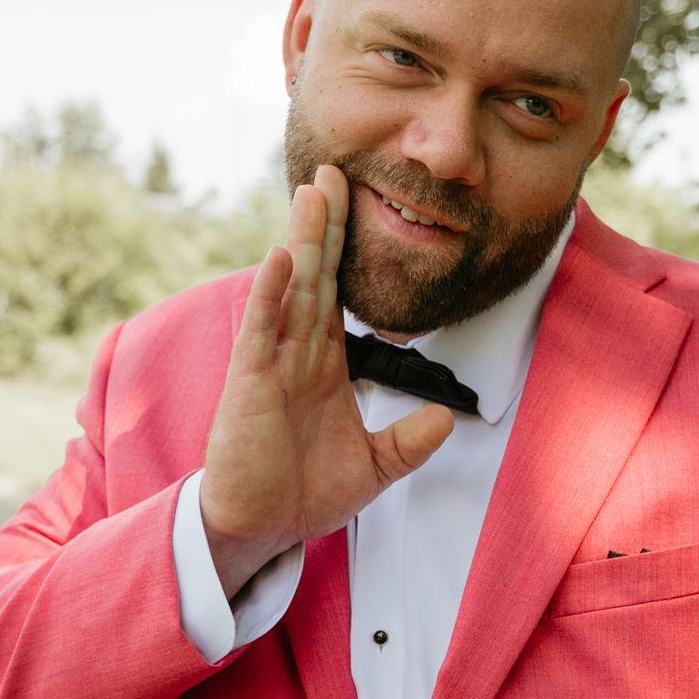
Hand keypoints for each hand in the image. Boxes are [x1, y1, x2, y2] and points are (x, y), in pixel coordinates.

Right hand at [199, 164, 456, 595]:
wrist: (262, 528)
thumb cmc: (305, 495)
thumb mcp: (375, 467)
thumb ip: (409, 441)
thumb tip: (447, 418)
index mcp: (325, 366)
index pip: (339, 296)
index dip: (348, 252)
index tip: (359, 206)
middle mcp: (298, 354)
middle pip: (317, 277)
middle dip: (326, 225)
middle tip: (335, 171)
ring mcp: (273, 363)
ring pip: (293, 290)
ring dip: (303, 241)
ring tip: (313, 191)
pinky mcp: (251, 383)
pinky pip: (263, 330)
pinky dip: (273, 294)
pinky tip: (283, 258)